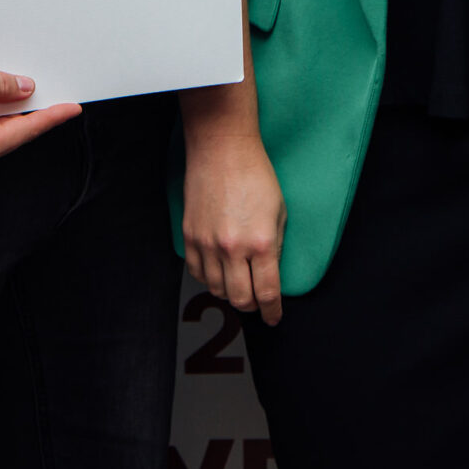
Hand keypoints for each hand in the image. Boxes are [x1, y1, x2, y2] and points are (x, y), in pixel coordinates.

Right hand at [182, 132, 288, 323]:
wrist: (222, 150)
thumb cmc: (256, 176)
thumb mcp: (279, 212)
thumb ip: (275, 248)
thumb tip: (269, 275)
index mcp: (260, 243)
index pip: (266, 292)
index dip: (272, 311)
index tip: (274, 317)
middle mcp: (232, 248)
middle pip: (239, 299)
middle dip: (251, 306)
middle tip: (258, 301)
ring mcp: (207, 244)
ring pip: (216, 289)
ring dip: (230, 292)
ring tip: (239, 283)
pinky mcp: (190, 237)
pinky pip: (196, 273)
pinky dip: (209, 279)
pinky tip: (218, 272)